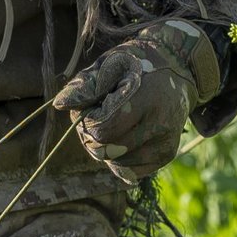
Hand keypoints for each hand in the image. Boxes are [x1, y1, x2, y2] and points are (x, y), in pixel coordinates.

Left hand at [53, 21, 220, 182]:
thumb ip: (84, 86)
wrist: (176, 68)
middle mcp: (161, 126)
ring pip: (115, 163)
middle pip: (106, 150)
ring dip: (104, 147)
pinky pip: (128, 172)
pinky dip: (117, 157)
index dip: (87, 120)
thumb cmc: (134, 65)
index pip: (103, 130)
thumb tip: (60, 105)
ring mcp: (166, 144)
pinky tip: (123, 135)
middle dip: (92, 135)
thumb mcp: (108, 64)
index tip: (91, 105)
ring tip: (113, 122)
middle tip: (97, 114)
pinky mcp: (166, 155)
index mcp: (147, 100)